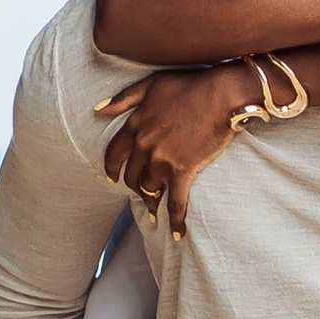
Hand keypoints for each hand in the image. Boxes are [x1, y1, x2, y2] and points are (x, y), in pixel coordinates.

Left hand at [98, 62, 257, 232]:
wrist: (221, 94)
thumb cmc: (190, 85)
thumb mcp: (151, 85)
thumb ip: (123, 99)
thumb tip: (98, 109)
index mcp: (135, 125)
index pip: (114, 154)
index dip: (112, 169)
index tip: (113, 178)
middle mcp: (144, 145)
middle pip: (131, 176)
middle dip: (134, 186)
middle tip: (142, 192)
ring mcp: (162, 160)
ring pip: (149, 190)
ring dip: (152, 202)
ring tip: (156, 210)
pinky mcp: (182, 171)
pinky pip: (175, 203)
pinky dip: (176, 221)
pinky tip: (177, 233)